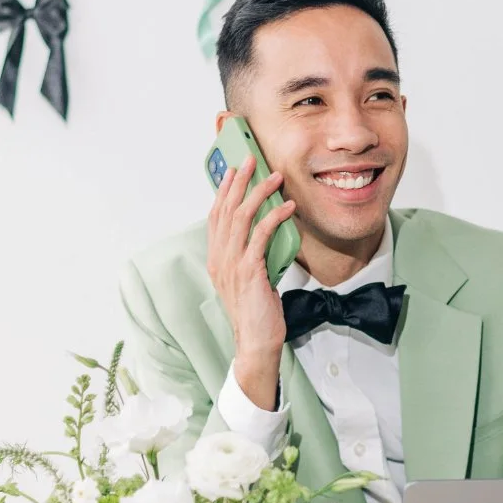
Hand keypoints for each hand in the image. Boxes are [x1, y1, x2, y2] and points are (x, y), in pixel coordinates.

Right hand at [206, 152, 296, 411]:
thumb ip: (250, 255)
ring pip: (242, 218)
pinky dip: (274, 217)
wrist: (256, 342)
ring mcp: (232, 265)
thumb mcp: (248, 278)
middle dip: (239, 181)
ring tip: (275, 177)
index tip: (233, 170)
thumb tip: (265, 231)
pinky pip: (261, 236)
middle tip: (252, 160)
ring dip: (259, 193)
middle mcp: (219, 258)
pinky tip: (287, 207)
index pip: (216, 216)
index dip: (223, 191)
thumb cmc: (256, 311)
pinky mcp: (249, 272)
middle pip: (226, 210)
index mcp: (216, 258)